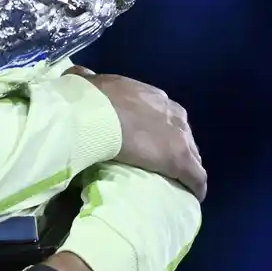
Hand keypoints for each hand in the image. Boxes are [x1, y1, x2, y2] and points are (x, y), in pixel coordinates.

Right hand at [67, 66, 206, 199]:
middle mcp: (172, 113)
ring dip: (186, 167)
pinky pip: (196, 176)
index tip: (152, 144)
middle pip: (182, 135)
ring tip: (176, 182)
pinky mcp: (180, 160)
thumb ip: (87, 80)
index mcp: (154, 97)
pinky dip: (195, 186)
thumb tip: (76, 75)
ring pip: (192, 155)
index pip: (166, 117)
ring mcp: (179, 136)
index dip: (161, 132)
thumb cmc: (91, 99)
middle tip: (162, 165)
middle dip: (176, 149)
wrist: (95, 114)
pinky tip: (193, 196)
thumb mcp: (90, 83)